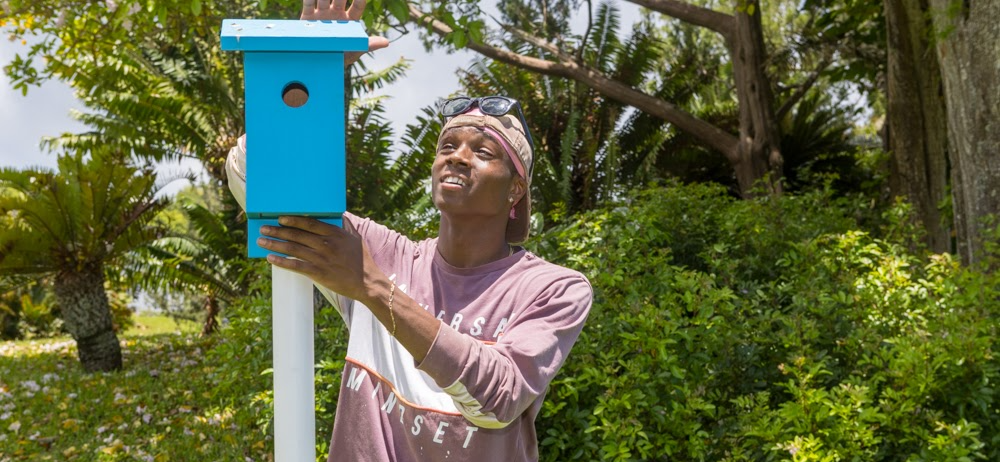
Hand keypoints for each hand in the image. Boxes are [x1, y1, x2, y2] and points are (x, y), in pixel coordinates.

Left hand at [258, 216, 384, 303]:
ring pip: (293, 249)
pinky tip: (271, 258)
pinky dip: (281, 261)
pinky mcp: (318, 273)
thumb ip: (343, 227)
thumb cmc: (362, 261)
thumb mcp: (354, 239)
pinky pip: (295, 265)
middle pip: (297, 234)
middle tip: (264, 228)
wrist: (367, 283)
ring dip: (275, 244)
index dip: (293, 220)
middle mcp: (326, 244)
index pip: (310, 223)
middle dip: (278, 230)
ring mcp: (321, 259)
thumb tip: (337, 216)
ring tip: (262, 241)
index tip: (281, 218)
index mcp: (335, 234)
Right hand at [300, 0, 389, 65]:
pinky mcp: (308, 17)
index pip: (357, 5)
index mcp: (350, 20)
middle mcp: (336, 13)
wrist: (320, 62)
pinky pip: (309, 4)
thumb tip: (386, 43)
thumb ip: (369, 45)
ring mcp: (323, 14)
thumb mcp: (355, 51)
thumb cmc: (341, 56)